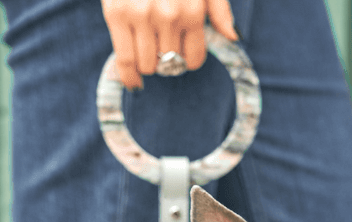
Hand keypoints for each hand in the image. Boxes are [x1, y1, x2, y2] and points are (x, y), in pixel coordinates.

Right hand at [102, 0, 237, 89]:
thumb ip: (219, 8)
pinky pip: (125, 60)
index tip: (182, 55)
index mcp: (192, 11)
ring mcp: (142, 16)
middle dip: (167, 60)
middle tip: (161, 47)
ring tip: (147, 49)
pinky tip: (133, 82)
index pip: (193, 59)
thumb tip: (233, 37)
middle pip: (170, 64)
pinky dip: (129, 76)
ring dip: (148, 64)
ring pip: (148, 65)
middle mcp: (169, 16)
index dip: (188, 61)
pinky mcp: (117, 14)